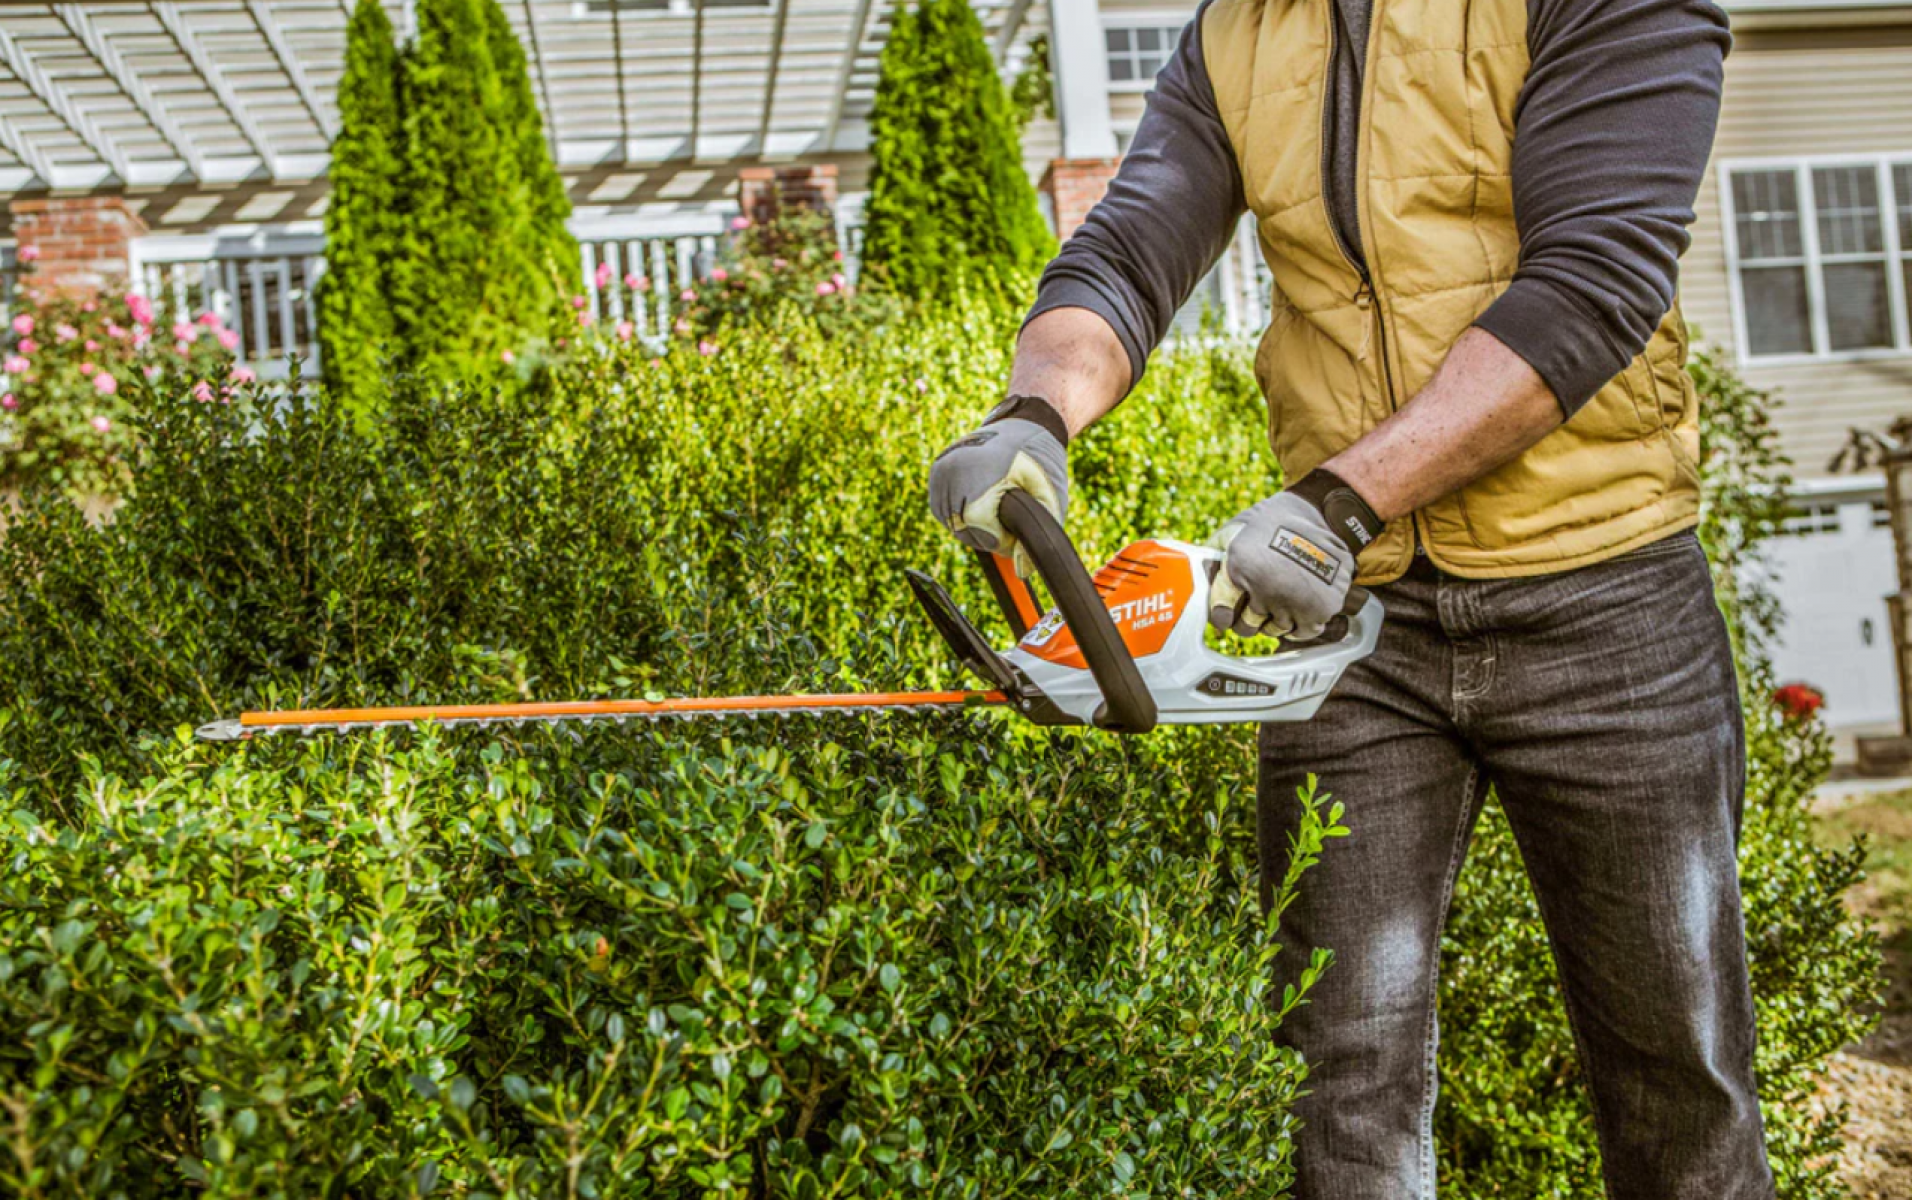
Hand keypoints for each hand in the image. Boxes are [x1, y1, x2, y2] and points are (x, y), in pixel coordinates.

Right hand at [928, 395, 1068, 575]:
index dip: (999, 536)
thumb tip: (1021, 571)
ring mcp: (941, 469)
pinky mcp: (936, 472)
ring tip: (998, 506)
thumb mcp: (1049, 496)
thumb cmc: (1040, 459)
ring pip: (952, 523)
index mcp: (977, 471)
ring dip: (976, 526)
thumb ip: (1039, 536)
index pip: (977, 526)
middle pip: (963, 528)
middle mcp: (951, 468)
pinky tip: (983, 503)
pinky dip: (963, 515)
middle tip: (1010, 517)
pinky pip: (944, 511)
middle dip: (988, 533)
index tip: (1016, 527)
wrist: (1025, 424)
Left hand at [1208, 490, 1358, 641]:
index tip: (1225, 614)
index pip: (1222, 616)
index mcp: (1241, 568)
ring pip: (1274, 631)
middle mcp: (1266, 589)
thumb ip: (1213, 555)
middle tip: (1254, 603)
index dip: (1222, 616)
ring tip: (1278, 597)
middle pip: (1246, 627)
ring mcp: (1294, 600)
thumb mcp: (1234, 529)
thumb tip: (1196, 577)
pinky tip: (1295, 606)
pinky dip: (1298, 625)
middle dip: (1246, 619)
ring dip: (1273, 620)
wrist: (1321, 512)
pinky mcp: (1320, 607)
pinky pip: (1302, 632)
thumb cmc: (1274, 520)